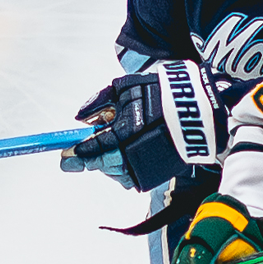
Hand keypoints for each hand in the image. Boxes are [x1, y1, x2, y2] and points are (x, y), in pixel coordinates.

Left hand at [59, 60, 229, 191]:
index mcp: (125, 134)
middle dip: (92, 158)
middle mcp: (134, 156)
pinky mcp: (155, 175)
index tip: (63, 157)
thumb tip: (80, 118)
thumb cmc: (161, 95)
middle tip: (82, 150)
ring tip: (120, 140)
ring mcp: (145, 169)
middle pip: (102, 165)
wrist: (199, 112)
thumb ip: (98, 102)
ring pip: (116, 172)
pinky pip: (131, 175)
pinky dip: (125, 164)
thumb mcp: (125, 88)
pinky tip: (130, 150)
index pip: (93, 150)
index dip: (76, 155)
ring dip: (109, 161)